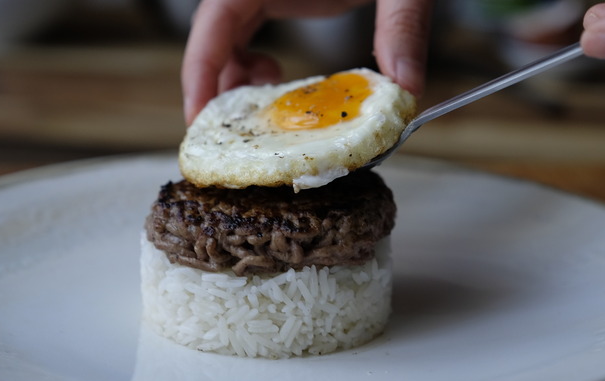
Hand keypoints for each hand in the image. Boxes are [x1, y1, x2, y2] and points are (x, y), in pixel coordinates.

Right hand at [181, 0, 433, 123]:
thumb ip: (403, 25)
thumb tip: (405, 88)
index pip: (213, 20)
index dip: (199, 72)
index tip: (199, 120)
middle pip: (212, 35)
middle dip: (215, 87)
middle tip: (232, 135)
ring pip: (226, 37)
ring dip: (237, 80)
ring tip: (267, 109)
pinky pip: (247, 33)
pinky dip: (254, 66)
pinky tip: (281, 83)